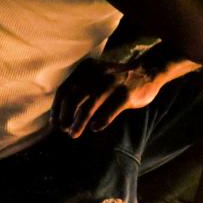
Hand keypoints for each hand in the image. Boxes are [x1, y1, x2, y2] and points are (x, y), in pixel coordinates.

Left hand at [52, 58, 166, 137]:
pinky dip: (101, 122)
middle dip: (66, 116)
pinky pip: (109, 111)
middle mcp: (97, 74)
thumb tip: (62, 112)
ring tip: (74, 133)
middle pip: (74, 98)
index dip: (57, 108)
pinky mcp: (126, 94)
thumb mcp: (96, 75)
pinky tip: (95, 128)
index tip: (55, 122)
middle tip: (64, 130)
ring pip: (89, 106)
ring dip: (79, 122)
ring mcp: (112, 84)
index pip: (65, 89)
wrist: (148, 71)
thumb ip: (81, 88)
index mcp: (87, 68)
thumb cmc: (117, 79)